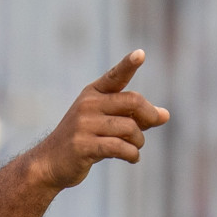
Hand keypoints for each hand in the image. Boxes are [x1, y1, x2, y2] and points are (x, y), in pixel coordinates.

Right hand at [25, 50, 170, 190]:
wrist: (50, 162)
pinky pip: (119, 147)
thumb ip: (135, 117)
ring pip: (129, 128)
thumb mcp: (108, 123)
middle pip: (133, 101)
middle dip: (148, 116)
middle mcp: (88, 104)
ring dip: (139, 141)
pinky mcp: (83, 145)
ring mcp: (84, 125)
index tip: (141, 54)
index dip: (128, 65)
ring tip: (135, 148)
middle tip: (148, 127)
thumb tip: (165, 115)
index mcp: (94, 93)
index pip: (115, 76)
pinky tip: (133, 158)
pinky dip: (132, 154)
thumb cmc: (85, 140)